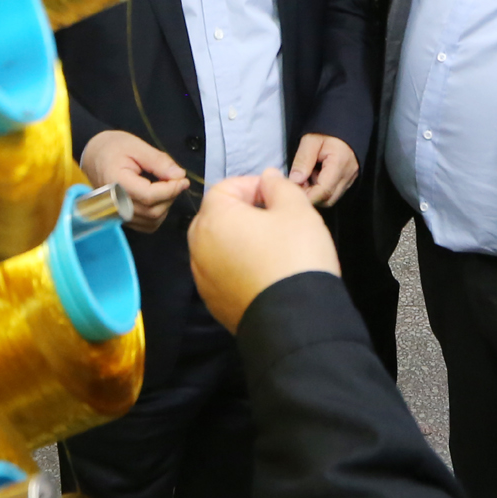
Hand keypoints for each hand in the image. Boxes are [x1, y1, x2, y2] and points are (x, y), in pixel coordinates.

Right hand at [79, 130, 190, 232]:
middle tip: (176, 179)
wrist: (93, 156)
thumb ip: (158, 161)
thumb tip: (179, 175)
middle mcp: (115, 204)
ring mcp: (118, 214)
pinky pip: (146, 225)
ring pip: (152, 220)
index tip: (182, 179)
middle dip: (170, 196)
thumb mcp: (136, 146)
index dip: (171, 189)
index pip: (149, 196)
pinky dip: (158, 214)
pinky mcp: (122, 218)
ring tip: (166, 186)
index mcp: (116, 183)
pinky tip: (158, 197)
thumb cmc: (112, 148)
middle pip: (152, 211)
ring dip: (166, 205)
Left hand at [188, 168, 340, 332]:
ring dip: (239, 240)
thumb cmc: (295, 256)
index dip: (252, 185)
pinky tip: (264, 272)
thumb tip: (268, 178)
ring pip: (218, 246)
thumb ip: (279, 186)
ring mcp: (204, 278)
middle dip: (243, 212)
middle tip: (274, 218)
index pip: (225, 188)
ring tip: (272, 246)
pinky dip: (238, 267)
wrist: (296, 319)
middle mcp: (199, 247)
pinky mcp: (214, 303)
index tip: (276, 194)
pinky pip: (222, 273)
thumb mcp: (297, 209)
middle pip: (216, 217)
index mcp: (214, 219)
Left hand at [288, 133, 359, 206]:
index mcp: (340, 164)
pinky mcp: (348, 178)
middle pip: (328, 199)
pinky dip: (322, 188)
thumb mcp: (310, 140)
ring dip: (316, 192)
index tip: (292, 188)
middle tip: (297, 182)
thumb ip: (303, 160)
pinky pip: (335, 191)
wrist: (344, 122)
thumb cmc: (327, 129)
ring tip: (306, 177)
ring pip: (331, 198)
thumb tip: (295, 180)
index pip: (323, 192)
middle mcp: (348, 174)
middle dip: (310, 196)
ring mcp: (350, 178)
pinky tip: (314, 176)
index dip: (306, 195)